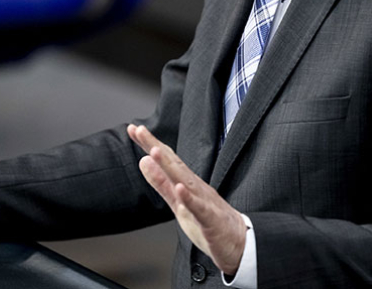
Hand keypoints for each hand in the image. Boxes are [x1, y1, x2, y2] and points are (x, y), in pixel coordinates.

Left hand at [127, 124, 247, 275]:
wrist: (238, 242)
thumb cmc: (208, 221)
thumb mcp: (177, 202)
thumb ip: (161, 182)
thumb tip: (144, 161)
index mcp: (186, 183)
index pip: (167, 160)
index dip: (149, 144)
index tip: (133, 129)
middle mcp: (195, 187)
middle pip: (174, 164)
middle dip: (156, 147)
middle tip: (139, 130)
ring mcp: (204, 201)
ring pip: (185, 181)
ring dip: (170, 166)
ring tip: (154, 151)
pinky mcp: (211, 219)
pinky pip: (199, 208)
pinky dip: (190, 198)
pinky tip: (180, 189)